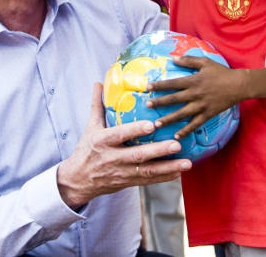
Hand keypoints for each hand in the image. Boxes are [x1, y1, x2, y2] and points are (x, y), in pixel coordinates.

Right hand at [56, 85, 191, 208]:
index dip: (135, 130)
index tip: (152, 125)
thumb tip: (99, 83)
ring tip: (186, 163)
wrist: (78, 180)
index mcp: (102, 141)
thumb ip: (98, 106)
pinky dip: (164, 177)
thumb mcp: (90, 127)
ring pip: (147, 171)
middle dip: (159, 151)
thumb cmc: (86, 150)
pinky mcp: (128, 182)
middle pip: (138, 155)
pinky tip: (179, 172)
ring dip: (168, 167)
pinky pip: (148, 181)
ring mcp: (121, 172)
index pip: (120, 134)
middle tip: (177, 144)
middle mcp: (112, 158)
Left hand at [147, 55, 245, 138]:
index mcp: (193, 81)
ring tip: (156, 124)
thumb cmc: (221, 72)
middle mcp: (195, 94)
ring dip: (168, 119)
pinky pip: (195, 124)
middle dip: (159, 102)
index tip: (147, 87)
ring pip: (181, 114)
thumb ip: (189, 60)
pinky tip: (176, 136)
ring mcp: (201, 105)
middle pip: (173, 99)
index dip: (159, 85)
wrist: (238, 85)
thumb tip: (173, 58)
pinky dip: (186, 131)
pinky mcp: (207, 114)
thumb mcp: (205, 62)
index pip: (172, 83)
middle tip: (147, 106)